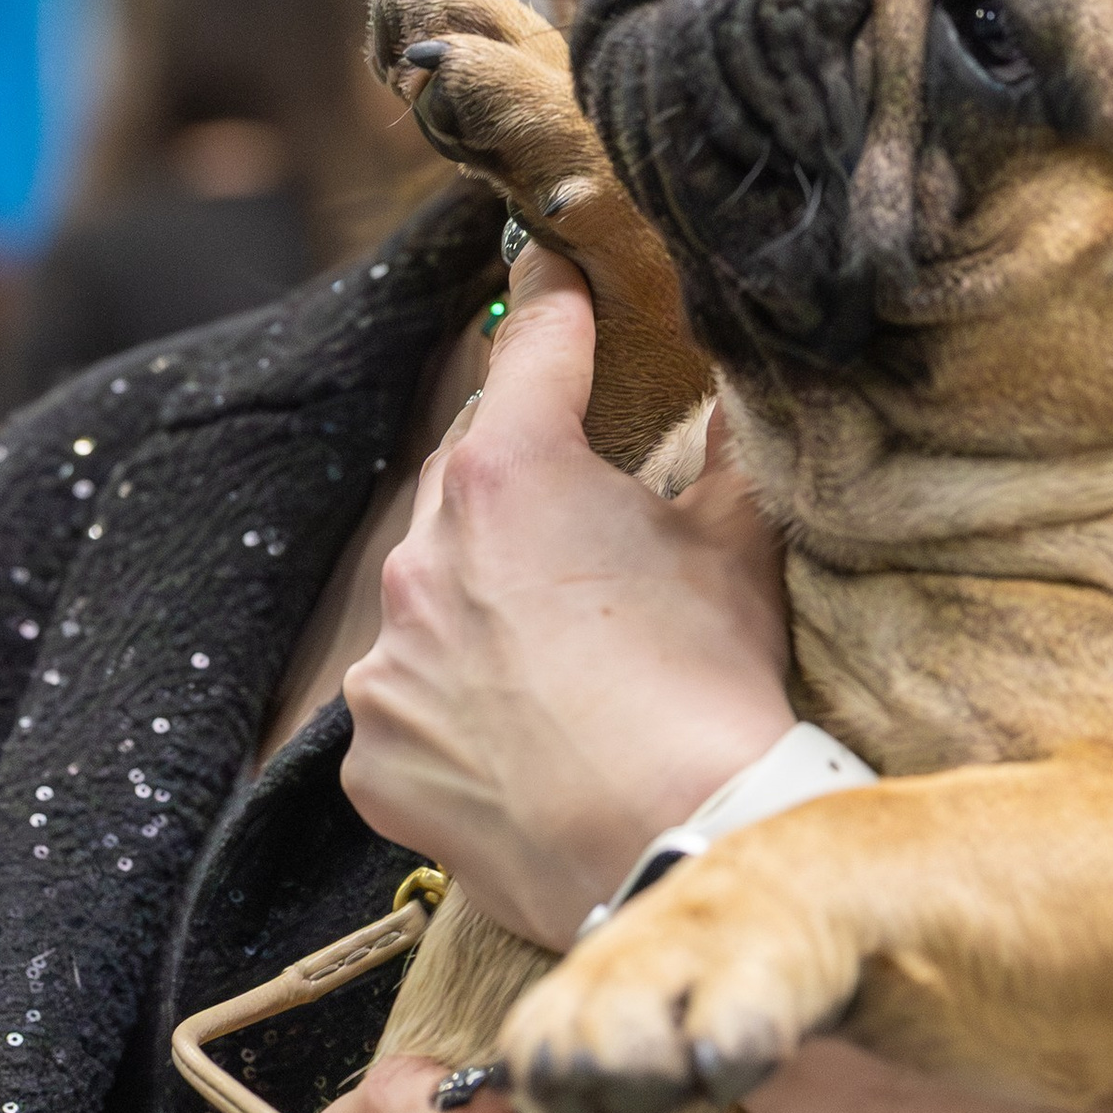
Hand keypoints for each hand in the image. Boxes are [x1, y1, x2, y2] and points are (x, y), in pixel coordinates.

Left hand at [341, 248, 791, 945]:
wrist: (678, 854)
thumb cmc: (714, 695)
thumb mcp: (738, 551)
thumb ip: (725, 455)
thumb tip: (734, 396)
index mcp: (513, 474)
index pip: (533, 345)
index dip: (554, 297)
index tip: (553, 258)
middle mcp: (424, 555)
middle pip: (467, 478)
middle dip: (520, 483)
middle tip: (584, 515)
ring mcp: (388, 663)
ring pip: (430, 601)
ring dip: (481, 608)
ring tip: (562, 659)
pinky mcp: (374, 757)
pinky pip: (409, 710)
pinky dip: (455, 713)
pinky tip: (521, 743)